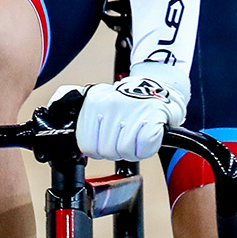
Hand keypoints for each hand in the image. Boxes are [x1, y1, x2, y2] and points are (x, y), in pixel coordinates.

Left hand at [68, 64, 188, 160]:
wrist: (156, 86)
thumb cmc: (126, 103)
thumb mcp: (99, 106)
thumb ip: (87, 125)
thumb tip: (81, 150)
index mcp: (93, 103)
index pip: (86, 145)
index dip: (98, 150)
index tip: (108, 141)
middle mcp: (110, 104)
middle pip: (106, 151)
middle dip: (117, 151)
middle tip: (125, 138)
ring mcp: (131, 108)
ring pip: (124, 151)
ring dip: (132, 151)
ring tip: (136, 137)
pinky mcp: (152, 115)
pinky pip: (143, 148)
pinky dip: (146, 149)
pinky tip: (146, 137)